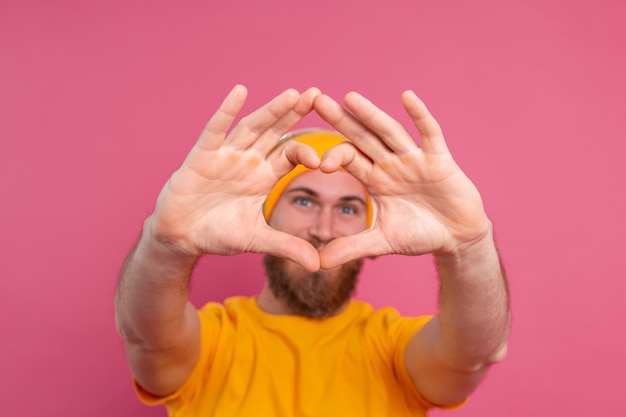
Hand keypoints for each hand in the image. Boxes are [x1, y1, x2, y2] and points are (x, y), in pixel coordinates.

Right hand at [149, 85, 322, 270]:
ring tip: (293, 94)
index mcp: (265, 176)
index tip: (322, 159)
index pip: (290, 156)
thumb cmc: (219, 233)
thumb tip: (318, 264)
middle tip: (318, 95)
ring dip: (271, 110)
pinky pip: (215, 130)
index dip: (305, 154)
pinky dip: (226, 111)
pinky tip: (240, 91)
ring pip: (252, 127)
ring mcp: (226, 155)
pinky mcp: (202, 155)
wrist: (182, 237)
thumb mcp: (257, 239)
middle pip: (276, 132)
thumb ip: (287, 246)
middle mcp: (249, 160)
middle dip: (295, 114)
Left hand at [313, 91, 490, 268]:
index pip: (349, 159)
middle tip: (317, 100)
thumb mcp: (382, 241)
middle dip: (342, 120)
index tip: (318, 162)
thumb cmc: (419, 234)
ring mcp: (414, 158)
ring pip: (389, 131)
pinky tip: (407, 97)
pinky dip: (420, 116)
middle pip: (362, 137)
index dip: (334, 155)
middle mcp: (390, 163)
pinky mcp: (439, 159)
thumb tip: (318, 263)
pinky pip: (429, 133)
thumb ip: (352, 248)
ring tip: (350, 97)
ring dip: (371, 114)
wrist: (456, 237)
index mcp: (374, 179)